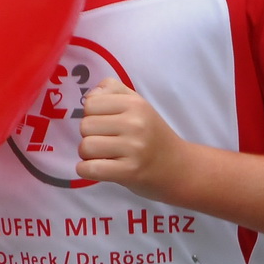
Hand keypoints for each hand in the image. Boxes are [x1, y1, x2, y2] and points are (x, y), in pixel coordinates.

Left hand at [76, 79, 190, 199]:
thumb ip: (113, 91)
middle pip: (85, 126)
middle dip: (90, 136)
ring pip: (85, 147)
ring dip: (88, 156)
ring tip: (104, 156)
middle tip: (106, 143)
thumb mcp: (138, 104)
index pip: (90, 103)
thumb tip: (88, 97)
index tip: (105, 124)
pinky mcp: (129, 171)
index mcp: (135, 103)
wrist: (177, 167)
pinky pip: (89, 169)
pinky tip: (96, 169)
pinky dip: (86, 171)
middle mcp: (135, 123)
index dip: (92, 114)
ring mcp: (133, 148)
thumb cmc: (152, 135)